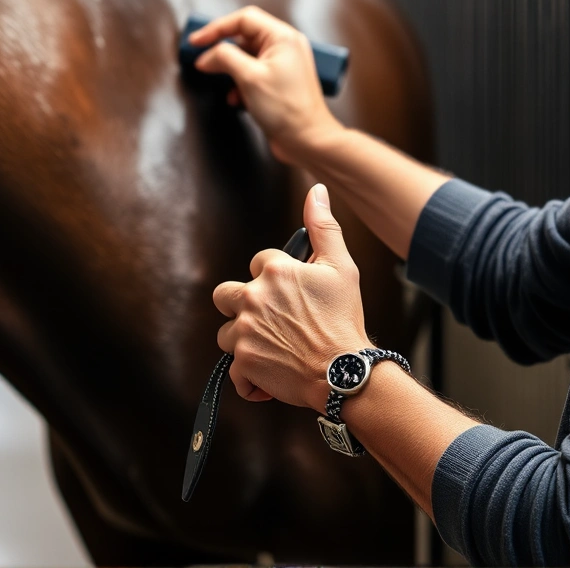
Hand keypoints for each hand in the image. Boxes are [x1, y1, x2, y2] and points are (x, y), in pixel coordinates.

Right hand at [188, 6, 343, 165]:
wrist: (308, 141)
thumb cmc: (287, 109)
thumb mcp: (249, 77)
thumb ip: (224, 58)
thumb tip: (205, 56)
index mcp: (282, 37)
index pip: (243, 19)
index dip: (216, 28)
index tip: (196, 41)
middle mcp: (284, 47)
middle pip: (243, 37)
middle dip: (221, 50)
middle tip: (201, 58)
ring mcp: (282, 65)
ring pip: (245, 57)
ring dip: (229, 70)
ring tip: (220, 82)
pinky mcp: (278, 83)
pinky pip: (251, 74)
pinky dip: (239, 84)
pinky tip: (235, 98)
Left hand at [213, 184, 371, 409]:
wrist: (345, 373)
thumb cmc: (345, 320)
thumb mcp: (342, 267)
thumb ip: (324, 227)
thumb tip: (317, 192)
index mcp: (275, 272)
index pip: (258, 262)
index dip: (275, 278)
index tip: (292, 295)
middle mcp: (253, 298)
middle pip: (224, 295)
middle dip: (241, 305)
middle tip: (270, 320)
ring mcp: (244, 331)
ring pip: (227, 333)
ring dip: (245, 341)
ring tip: (274, 348)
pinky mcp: (243, 362)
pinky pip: (234, 370)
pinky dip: (250, 377)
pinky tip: (271, 375)